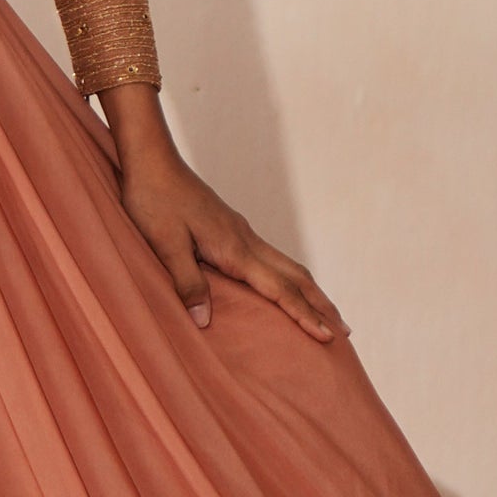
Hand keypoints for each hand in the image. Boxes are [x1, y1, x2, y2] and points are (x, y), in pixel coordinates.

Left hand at [99, 84, 343, 342]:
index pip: (279, 288)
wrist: (151, 159)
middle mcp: (245, 240)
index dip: (303, 315)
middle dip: (320, 305)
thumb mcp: (164, 245)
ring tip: (324, 312)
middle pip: (295, 276)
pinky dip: (288, 277)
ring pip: (286, 265)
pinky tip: (281, 283)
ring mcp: (241, 232)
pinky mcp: (230, 227)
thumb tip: (204, 322)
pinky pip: (270, 258)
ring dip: (309, 290)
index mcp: (234, 249)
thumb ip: (187, 282)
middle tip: (345, 332)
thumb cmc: (153, 200)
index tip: (327, 337)